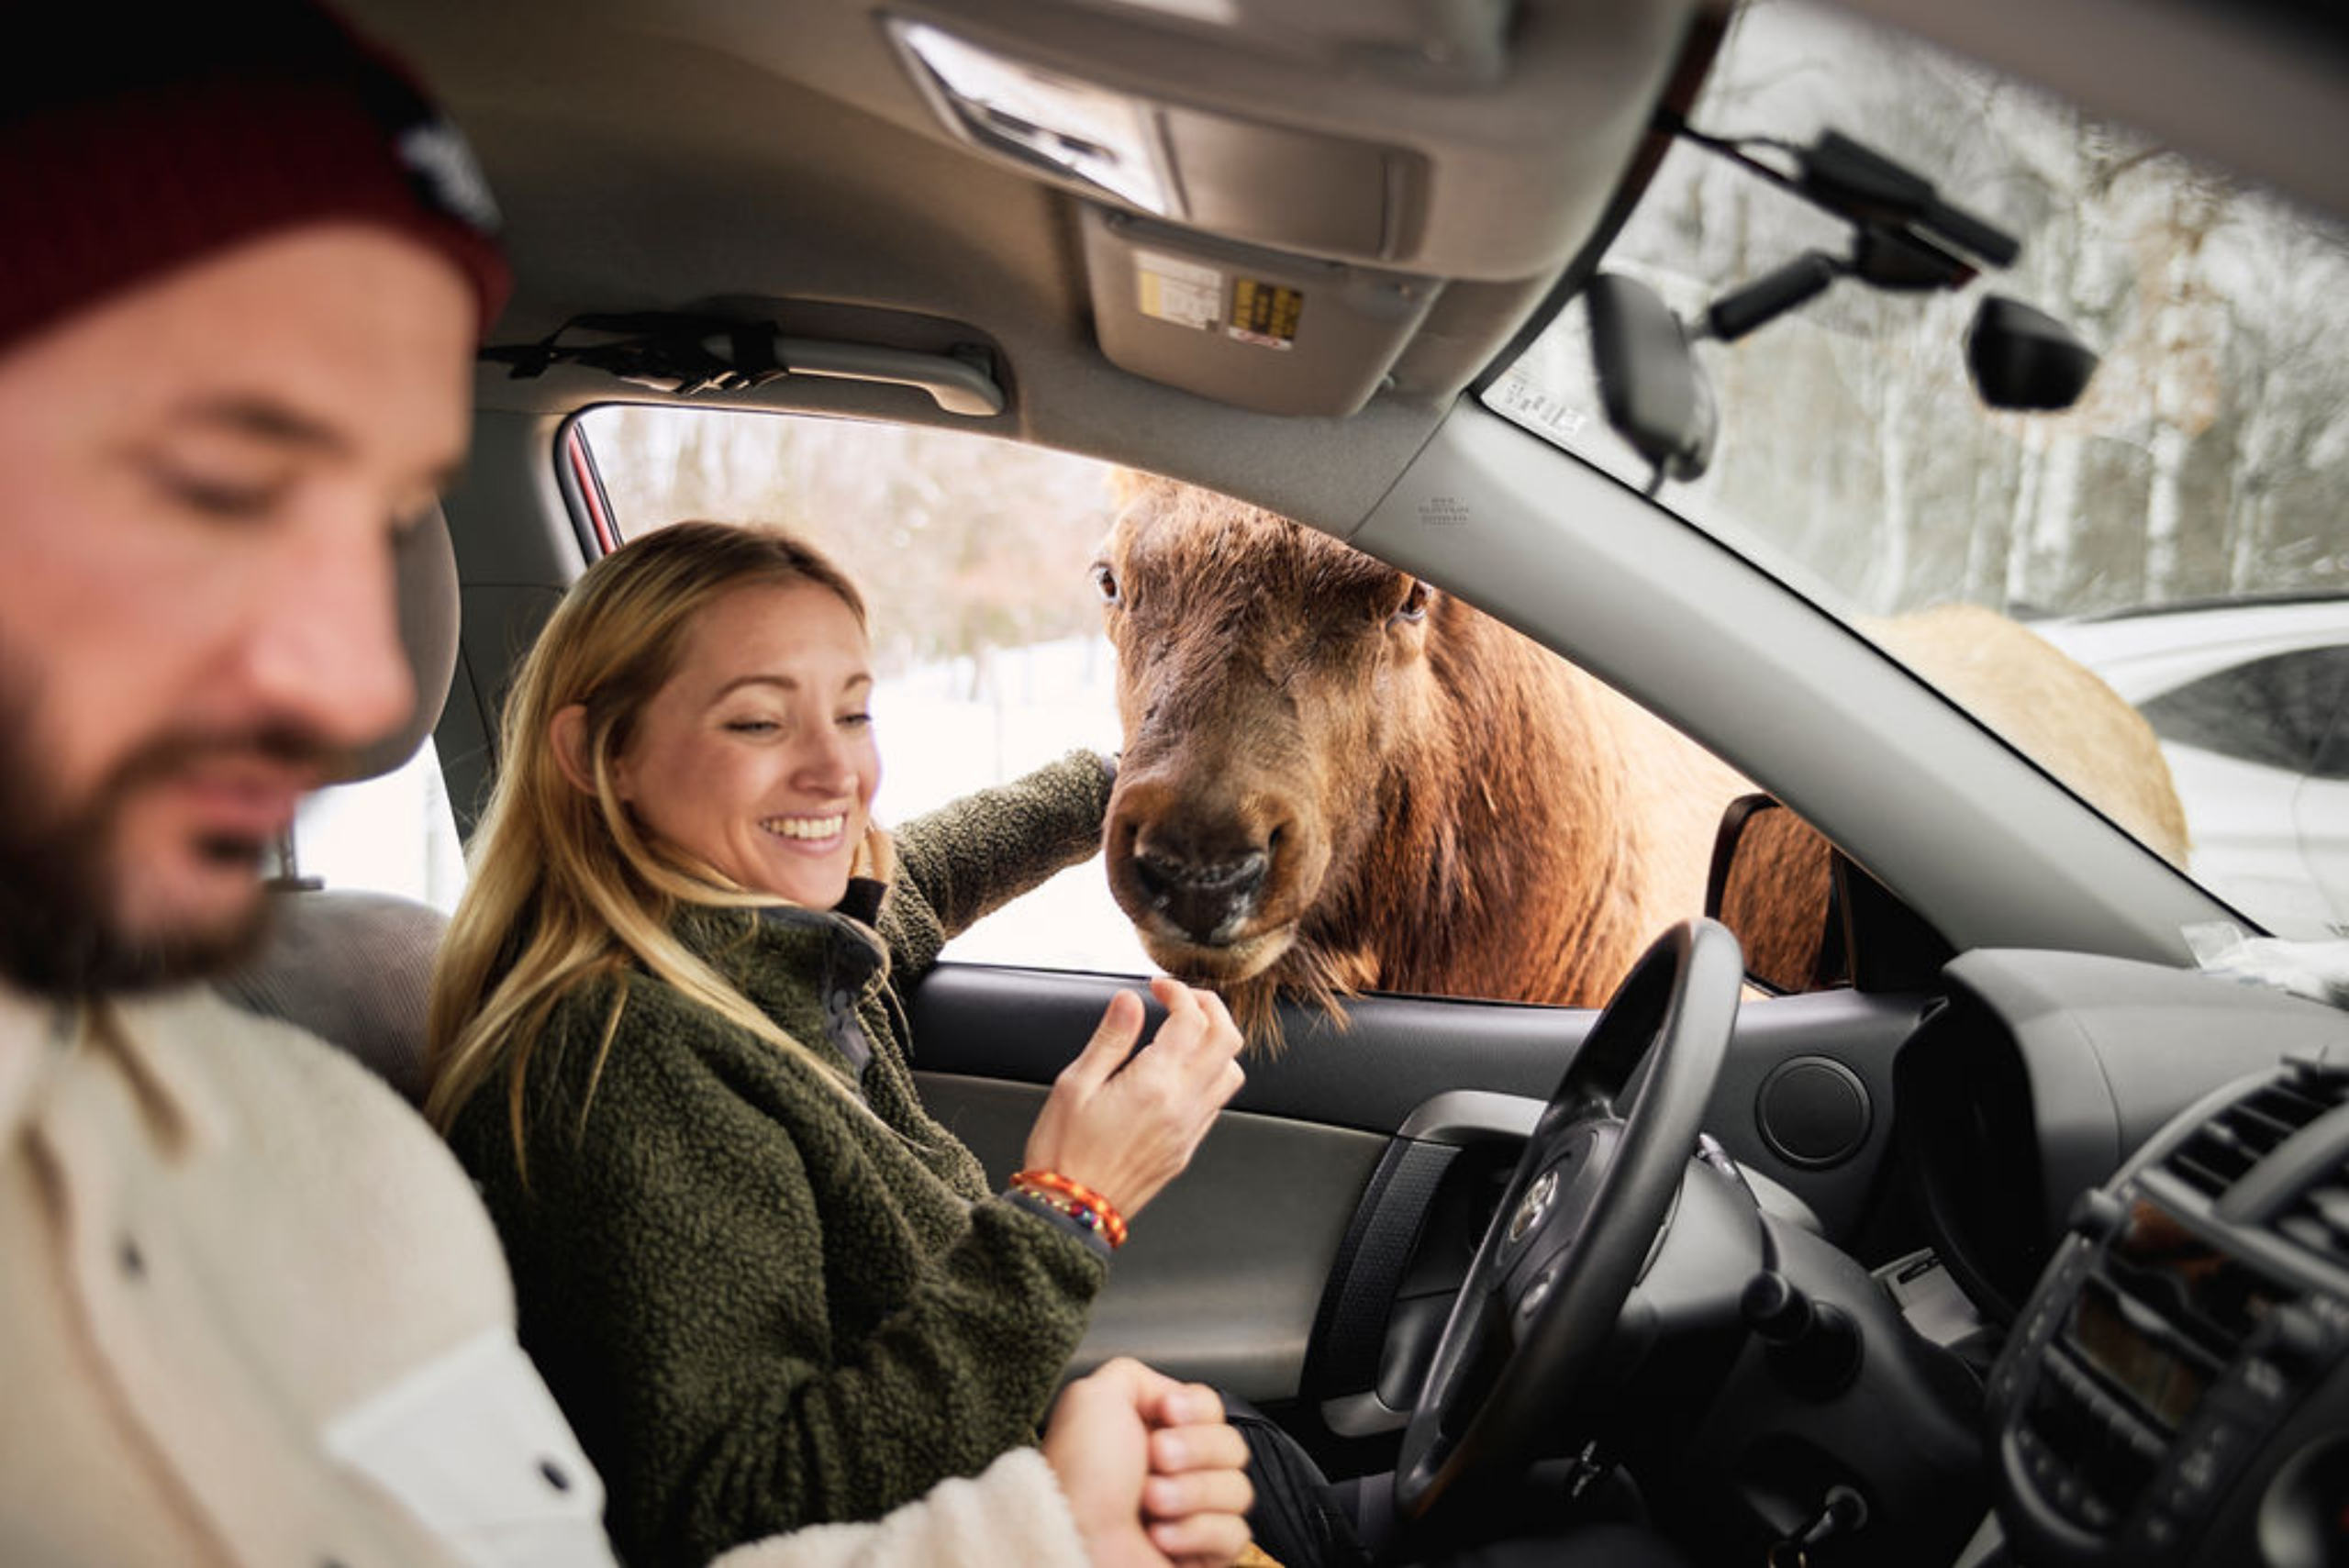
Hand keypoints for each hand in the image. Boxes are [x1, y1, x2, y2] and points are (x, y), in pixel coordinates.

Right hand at [1022, 976, 1245, 1218]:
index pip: (1190, 1019)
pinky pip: (1217, 1103)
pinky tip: (1180, 1072)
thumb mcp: (1075, 1084)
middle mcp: (1183, 1104)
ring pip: (1232, 1072)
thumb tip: (1129, 1001)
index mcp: (1155, 1082)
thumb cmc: (1065, 1151)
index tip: (1157, 988)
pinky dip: (1210, 1075)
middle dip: (1210, 1008)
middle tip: (1181, 1000)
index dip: (1177, 992)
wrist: (1073, 1210)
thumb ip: (1110, 1038)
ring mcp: (1190, 1128)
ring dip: (1217, 1043)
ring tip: (1187, 1033)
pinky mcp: (1186, 1148)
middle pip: (1227, 1039)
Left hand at [1041, 1358, 1252, 1567]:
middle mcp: (1175, 1471)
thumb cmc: (1078, 1480)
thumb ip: (1134, 1374)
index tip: (1167, 1414)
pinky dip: (1197, 1532)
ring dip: (1190, 1493)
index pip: (1213, 1407)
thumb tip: (1172, 1391)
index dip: (1197, 1410)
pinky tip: (1161, 1535)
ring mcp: (1192, 1514)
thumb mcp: (1093, 1397)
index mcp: (1154, 1432)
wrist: (1075, 1541)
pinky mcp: (1204, 1554)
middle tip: (1154, 1460)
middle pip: (1232, 1445)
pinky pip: (1234, 1533)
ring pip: (1238, 1489)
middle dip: (1194, 1450)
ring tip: (1150, 1503)